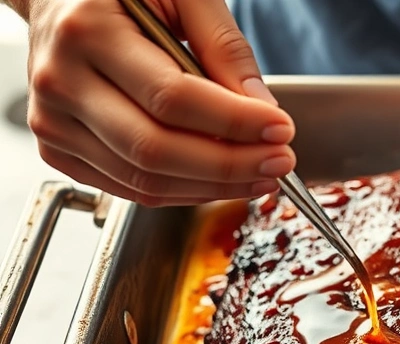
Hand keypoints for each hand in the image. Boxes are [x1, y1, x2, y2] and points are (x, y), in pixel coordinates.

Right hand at [19, 0, 294, 205]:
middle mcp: (61, 81)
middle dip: (230, 165)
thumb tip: (264, 110)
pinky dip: (184, 192)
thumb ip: (224, 47)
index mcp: (88, 31)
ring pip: (144, 179)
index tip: (281, 129)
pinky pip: (131, 190)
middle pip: (155, 150)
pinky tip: (220, 181)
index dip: (234, 121)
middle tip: (280, 163)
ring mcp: (53, 122)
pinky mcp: (59, 151)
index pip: (172, 97)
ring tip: (260, 176)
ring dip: (214, 187)